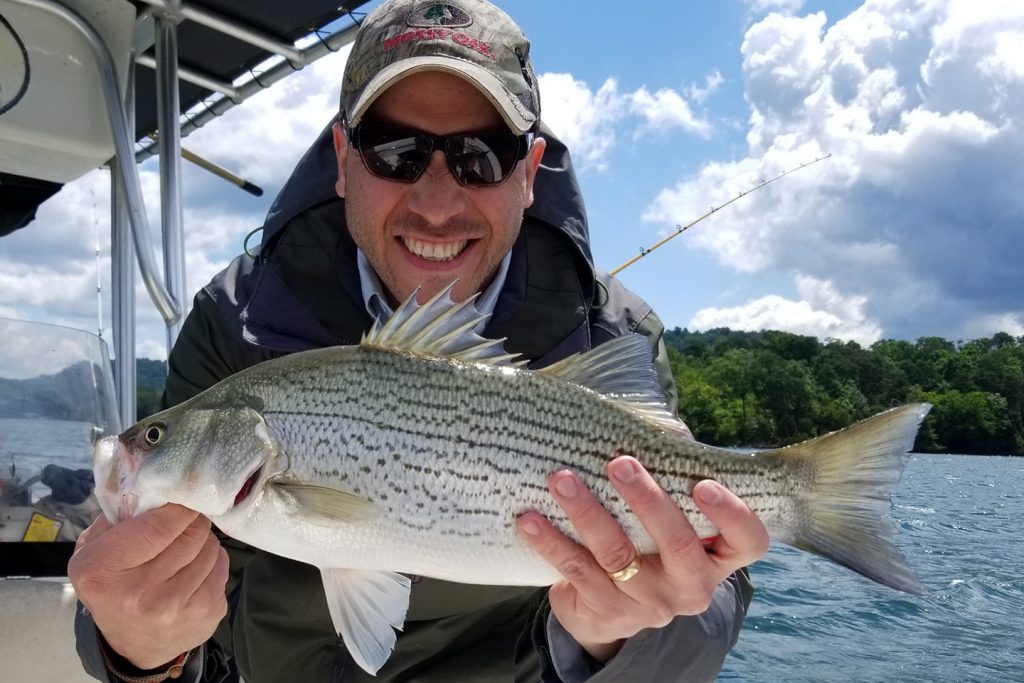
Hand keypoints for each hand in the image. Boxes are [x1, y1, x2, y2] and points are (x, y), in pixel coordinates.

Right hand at [68, 504, 228, 668]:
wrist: (134, 646)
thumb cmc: (112, 586)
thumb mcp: (94, 550)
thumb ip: (118, 515)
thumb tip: (155, 485)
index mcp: (105, 571)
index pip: (160, 523)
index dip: (177, 506)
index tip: (181, 499)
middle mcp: (141, 593)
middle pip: (192, 532)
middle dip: (190, 521)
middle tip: (182, 523)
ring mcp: (177, 607)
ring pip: (212, 547)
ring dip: (201, 542)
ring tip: (184, 551)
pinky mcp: (207, 613)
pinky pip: (222, 566)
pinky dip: (211, 562)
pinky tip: (193, 572)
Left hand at [516, 455, 768, 661]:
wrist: (605, 607)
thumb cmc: (644, 539)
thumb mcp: (664, 515)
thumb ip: (671, 474)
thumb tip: (666, 432)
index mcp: (716, 557)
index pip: (748, 541)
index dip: (732, 514)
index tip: (703, 484)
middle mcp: (691, 585)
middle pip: (679, 546)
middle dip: (648, 500)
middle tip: (619, 463)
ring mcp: (650, 604)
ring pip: (618, 555)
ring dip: (587, 513)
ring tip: (561, 479)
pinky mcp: (608, 613)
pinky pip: (576, 572)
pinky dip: (551, 542)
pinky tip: (530, 519)